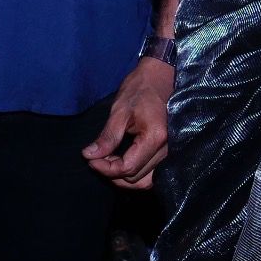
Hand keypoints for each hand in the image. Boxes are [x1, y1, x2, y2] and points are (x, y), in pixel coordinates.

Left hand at [83, 57, 174, 188]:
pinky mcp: (169, 153)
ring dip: (125, 178)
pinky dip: (136, 174)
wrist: (160, 78)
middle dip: (113, 173)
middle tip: (96, 158)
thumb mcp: (119, 111)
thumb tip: (89, 156)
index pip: (128, 168)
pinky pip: (153, 174)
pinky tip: (122, 162)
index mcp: (155, 138)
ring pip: (146, 182)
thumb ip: (107, 137)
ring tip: (108, 162)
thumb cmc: (140, 89)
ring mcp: (171, 153)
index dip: (106, 168)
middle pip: (136, 178)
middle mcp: (167, 150)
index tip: (90, 159)